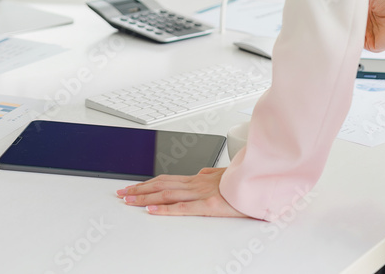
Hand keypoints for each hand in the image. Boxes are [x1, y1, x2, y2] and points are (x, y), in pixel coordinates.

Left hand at [116, 167, 249, 217]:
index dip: (148, 183)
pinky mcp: (210, 204)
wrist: (263, 179)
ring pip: (166, 194)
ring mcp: (201, 192)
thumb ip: (212, 174)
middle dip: (139, 189)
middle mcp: (196, 183)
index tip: (134, 186)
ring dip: (144, 197)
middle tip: (121, 193)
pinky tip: (151, 211)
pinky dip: (165, 210)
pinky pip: (183, 208)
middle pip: (161, 185)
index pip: (167, 180)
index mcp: (200, 178)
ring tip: (128, 200)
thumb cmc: (247, 179)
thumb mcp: (226, 174)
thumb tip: (202, 173)